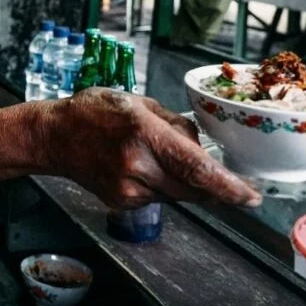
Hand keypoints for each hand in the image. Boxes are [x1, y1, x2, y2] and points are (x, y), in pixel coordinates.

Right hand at [45, 88, 260, 208]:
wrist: (54, 136)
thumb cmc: (93, 113)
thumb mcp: (139, 103)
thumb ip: (175, 125)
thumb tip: (203, 148)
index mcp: (144, 134)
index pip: (197, 169)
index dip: (229, 187)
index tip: (252, 196)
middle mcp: (136, 165)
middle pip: (194, 188)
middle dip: (212, 184)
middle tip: (221, 176)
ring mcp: (127, 188)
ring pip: (178, 195)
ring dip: (183, 182)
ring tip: (158, 158)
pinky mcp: (121, 202)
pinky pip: (158, 198)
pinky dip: (161, 186)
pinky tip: (141, 168)